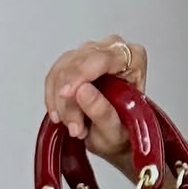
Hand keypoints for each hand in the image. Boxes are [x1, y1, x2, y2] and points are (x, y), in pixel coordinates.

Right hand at [44, 35, 148, 162]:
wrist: (114, 138)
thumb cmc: (122, 133)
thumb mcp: (116, 131)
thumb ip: (102, 111)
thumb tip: (83, 90)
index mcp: (134, 59)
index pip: (103, 58)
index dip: (80, 75)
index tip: (66, 95)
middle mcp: (114, 51)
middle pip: (78, 63)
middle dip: (69, 99)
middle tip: (74, 127)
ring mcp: (92, 54)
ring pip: (62, 69)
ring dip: (61, 102)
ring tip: (73, 126)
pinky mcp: (74, 62)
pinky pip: (54, 75)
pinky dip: (52, 98)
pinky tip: (59, 115)